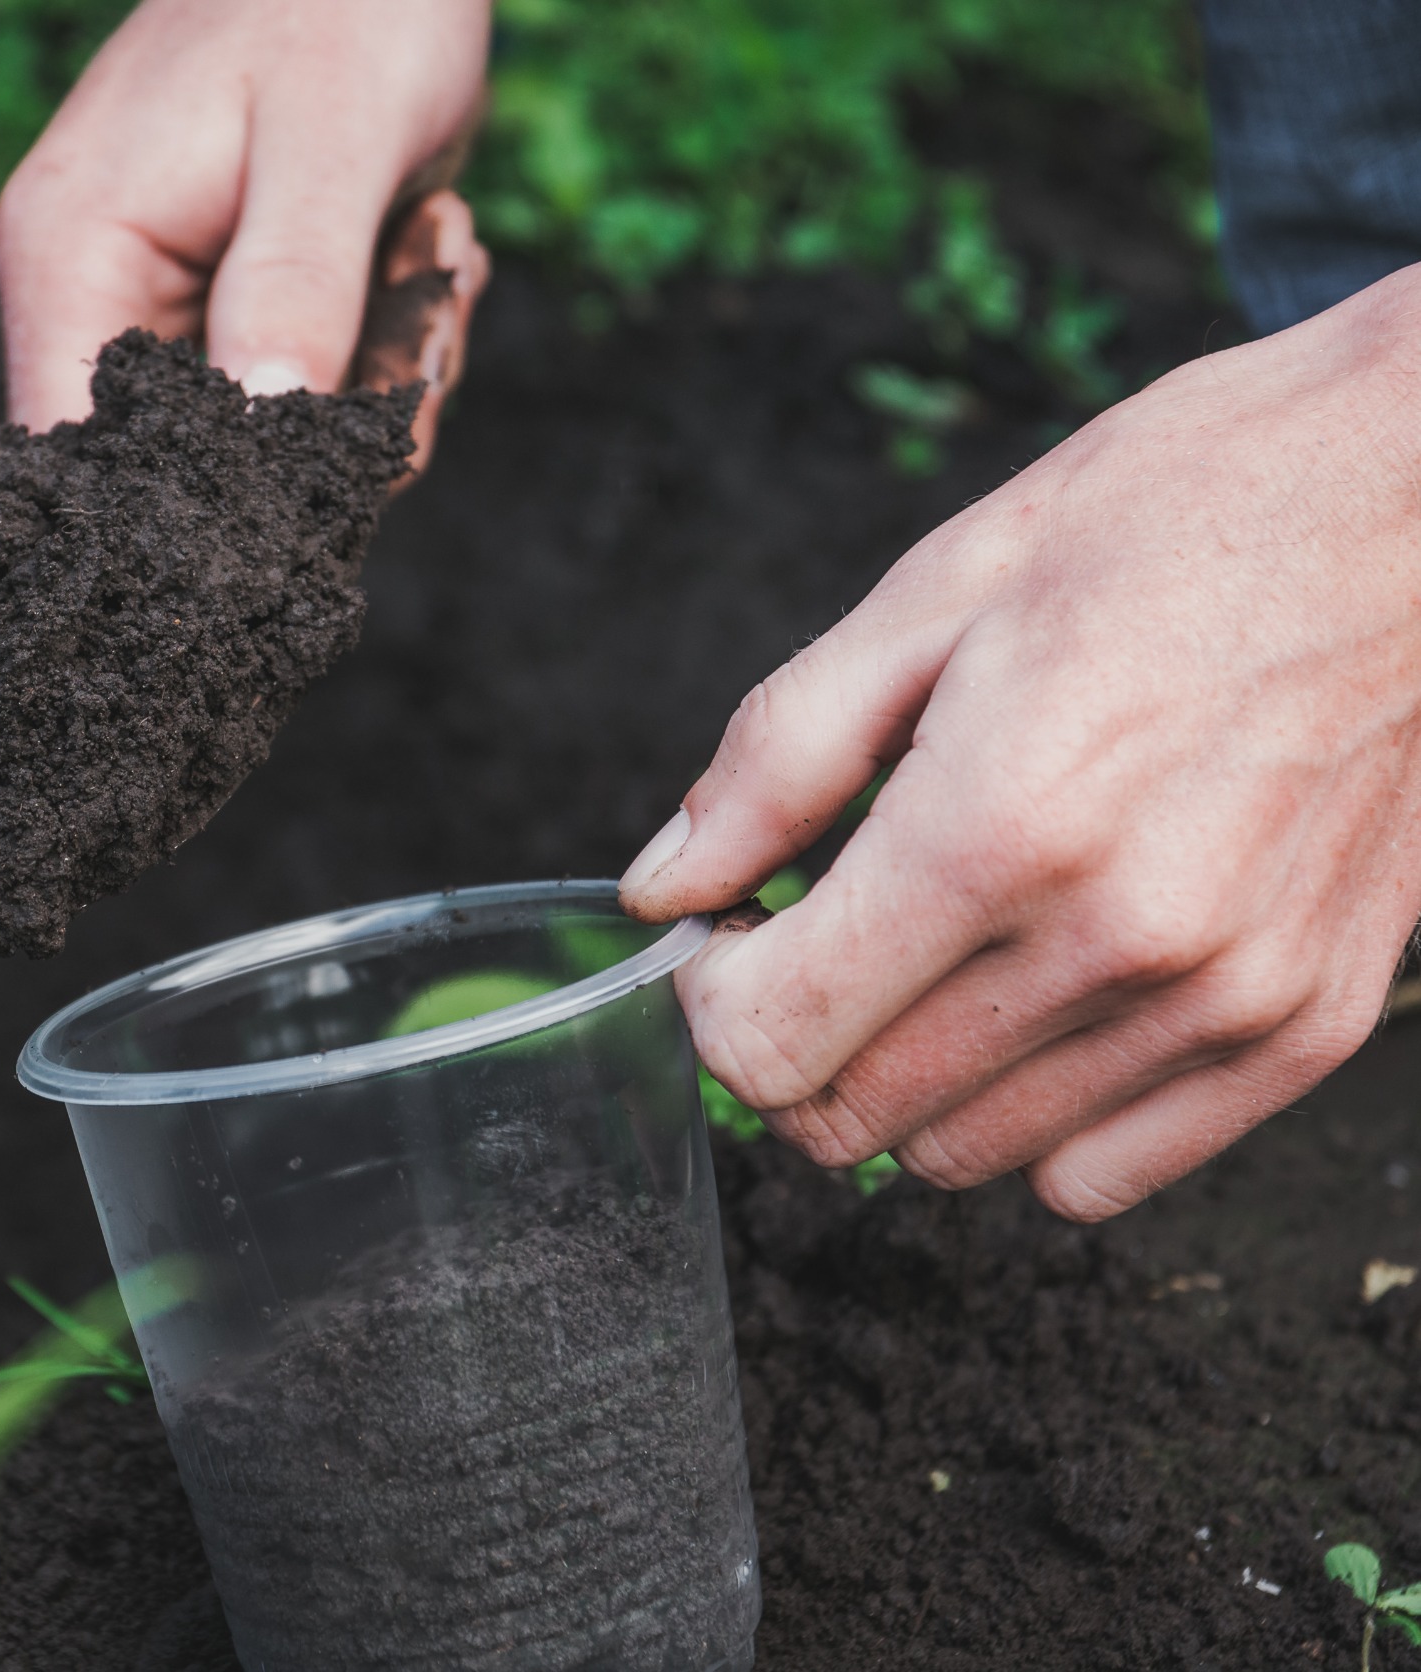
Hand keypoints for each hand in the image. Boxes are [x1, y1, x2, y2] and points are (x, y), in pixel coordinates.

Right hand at [0, 0, 492, 469]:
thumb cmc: (344, 2)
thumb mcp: (334, 142)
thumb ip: (295, 289)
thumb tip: (262, 437)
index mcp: (70, 257)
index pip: (80, 461)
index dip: (190, 512)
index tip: (318, 475)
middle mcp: (84, 294)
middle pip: (188, 470)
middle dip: (328, 427)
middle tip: (418, 312)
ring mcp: (148, 301)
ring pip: (263, 438)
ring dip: (376, 379)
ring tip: (427, 252)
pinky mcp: (215, 304)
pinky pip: (296, 389)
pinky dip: (378, 349)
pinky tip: (416, 251)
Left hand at [619, 264, 1420, 1220]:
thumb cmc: (1183, 513)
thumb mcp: (938, 590)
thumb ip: (776, 760)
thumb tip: (662, 891)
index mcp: (997, 826)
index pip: (767, 1044)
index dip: (713, 998)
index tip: (738, 929)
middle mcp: (1117, 941)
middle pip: (849, 1117)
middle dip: (793, 1038)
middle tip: (823, 932)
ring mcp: (1226, 1001)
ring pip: (966, 1156)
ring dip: (910, 1077)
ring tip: (946, 944)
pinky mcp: (1310, 1028)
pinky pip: (1105, 1176)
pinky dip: (1039, 1114)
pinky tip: (1043, 996)